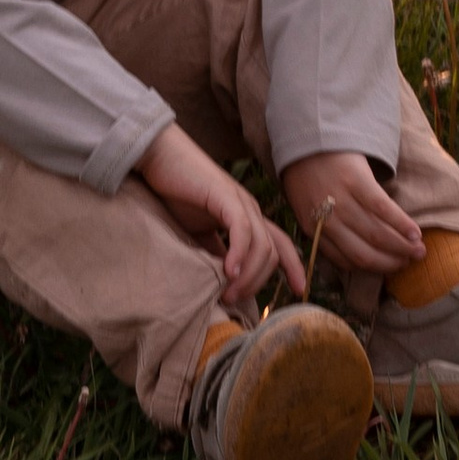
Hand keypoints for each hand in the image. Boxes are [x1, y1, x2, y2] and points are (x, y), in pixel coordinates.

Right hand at [136, 121, 308, 310]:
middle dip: (259, 282)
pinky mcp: (225, 196)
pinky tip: (229, 271)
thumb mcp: (197, 232)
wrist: (159, 158)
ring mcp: (240, 201)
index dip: (293, 267)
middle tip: (234, 301)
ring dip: (248, 275)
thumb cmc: (176, 192)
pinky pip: (242, 229)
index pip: (280, 244)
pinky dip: (239, 253)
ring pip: (262, 246)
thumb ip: (213, 252)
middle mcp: (250, 209)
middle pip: (273, 253)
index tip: (298, 290)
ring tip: (228, 293)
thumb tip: (223, 281)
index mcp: (248, 217)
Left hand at [281, 149, 424, 281]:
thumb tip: (350, 256)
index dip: (372, 268)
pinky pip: (384, 210)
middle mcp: (327, 221)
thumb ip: (323, 231)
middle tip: (410, 263)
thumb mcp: (306, 208)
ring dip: (402, 247)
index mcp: (313, 230)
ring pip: (377, 235)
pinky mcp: (357, 181)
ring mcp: (342, 202)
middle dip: (391, 263)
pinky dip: (402, 225)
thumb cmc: (308, 175)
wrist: (308, 137)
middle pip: (365, 254)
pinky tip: (416, 233)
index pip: (347, 261)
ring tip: (419, 251)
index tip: (390, 268)